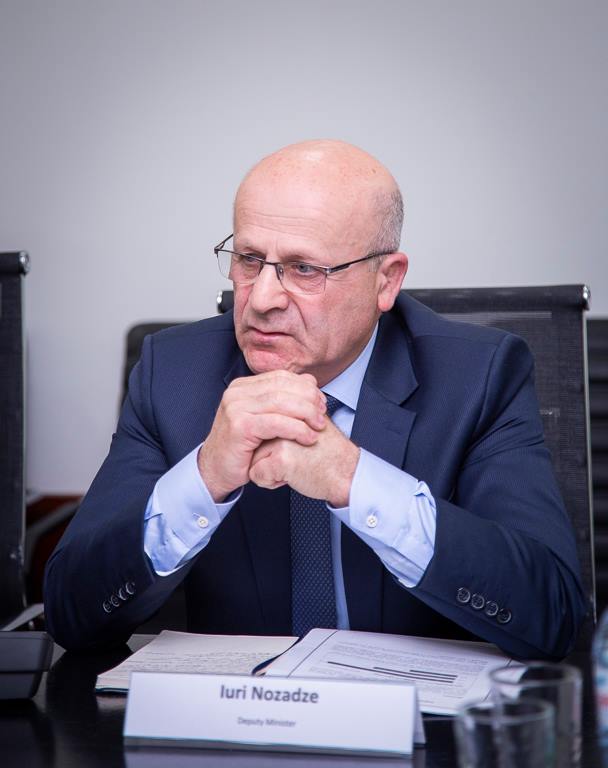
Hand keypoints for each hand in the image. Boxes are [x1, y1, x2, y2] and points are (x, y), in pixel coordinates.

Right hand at [198, 371, 326, 500]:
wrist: (217, 470)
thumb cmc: (244, 447)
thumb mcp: (264, 418)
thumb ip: (282, 400)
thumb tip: (310, 380)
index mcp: (243, 386)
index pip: (281, 377)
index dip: (305, 387)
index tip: (321, 402)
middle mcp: (237, 392)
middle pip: (283, 387)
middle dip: (308, 399)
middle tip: (322, 414)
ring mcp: (236, 407)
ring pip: (281, 402)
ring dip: (306, 414)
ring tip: (318, 427)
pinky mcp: (239, 426)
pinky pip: (276, 423)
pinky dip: (297, 429)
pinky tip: (308, 438)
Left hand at [248, 417, 359, 506]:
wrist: (346, 474)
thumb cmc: (328, 454)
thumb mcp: (308, 425)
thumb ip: (288, 418)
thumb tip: (261, 420)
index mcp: (289, 409)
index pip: (259, 428)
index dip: (271, 445)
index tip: (293, 450)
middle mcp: (284, 419)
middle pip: (254, 442)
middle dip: (268, 456)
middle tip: (297, 458)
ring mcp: (282, 438)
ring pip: (253, 458)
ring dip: (269, 468)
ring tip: (295, 466)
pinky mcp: (281, 457)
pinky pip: (257, 475)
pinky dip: (270, 482)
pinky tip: (292, 476)